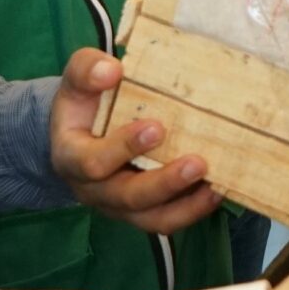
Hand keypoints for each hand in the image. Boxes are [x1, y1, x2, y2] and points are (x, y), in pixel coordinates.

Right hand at [49, 49, 220, 232]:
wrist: (81, 130)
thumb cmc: (84, 102)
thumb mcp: (77, 80)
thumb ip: (88, 70)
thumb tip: (111, 70)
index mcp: (71, 156)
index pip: (93, 162)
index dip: (123, 148)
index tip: (156, 126)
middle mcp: (93, 189)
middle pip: (127, 197)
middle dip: (164, 183)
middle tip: (197, 162)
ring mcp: (118, 205)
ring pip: (151, 218)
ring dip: (186, 205)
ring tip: (215, 185)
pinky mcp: (142, 211)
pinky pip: (167, 219)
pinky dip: (194, 209)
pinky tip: (217, 190)